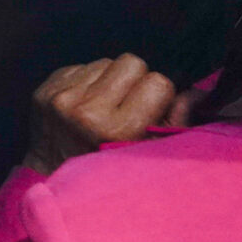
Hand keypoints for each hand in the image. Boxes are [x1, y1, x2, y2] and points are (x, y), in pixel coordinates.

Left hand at [23, 54, 195, 173]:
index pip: (157, 82)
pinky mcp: (44, 89)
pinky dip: (87, 82)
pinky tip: (85, 105)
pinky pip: (80, 67)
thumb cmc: (108, 170)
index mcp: (116, 128)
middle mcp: (85, 109)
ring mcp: (60, 97)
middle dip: (135, 81)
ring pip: (105, 62)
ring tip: (105, 108)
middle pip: (131, 62)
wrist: (53, 179)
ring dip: (110, 80)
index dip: (159, 95)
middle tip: (128, 106)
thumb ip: (178, 123)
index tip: (151, 112)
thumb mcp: (150, 154)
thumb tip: (198, 92)